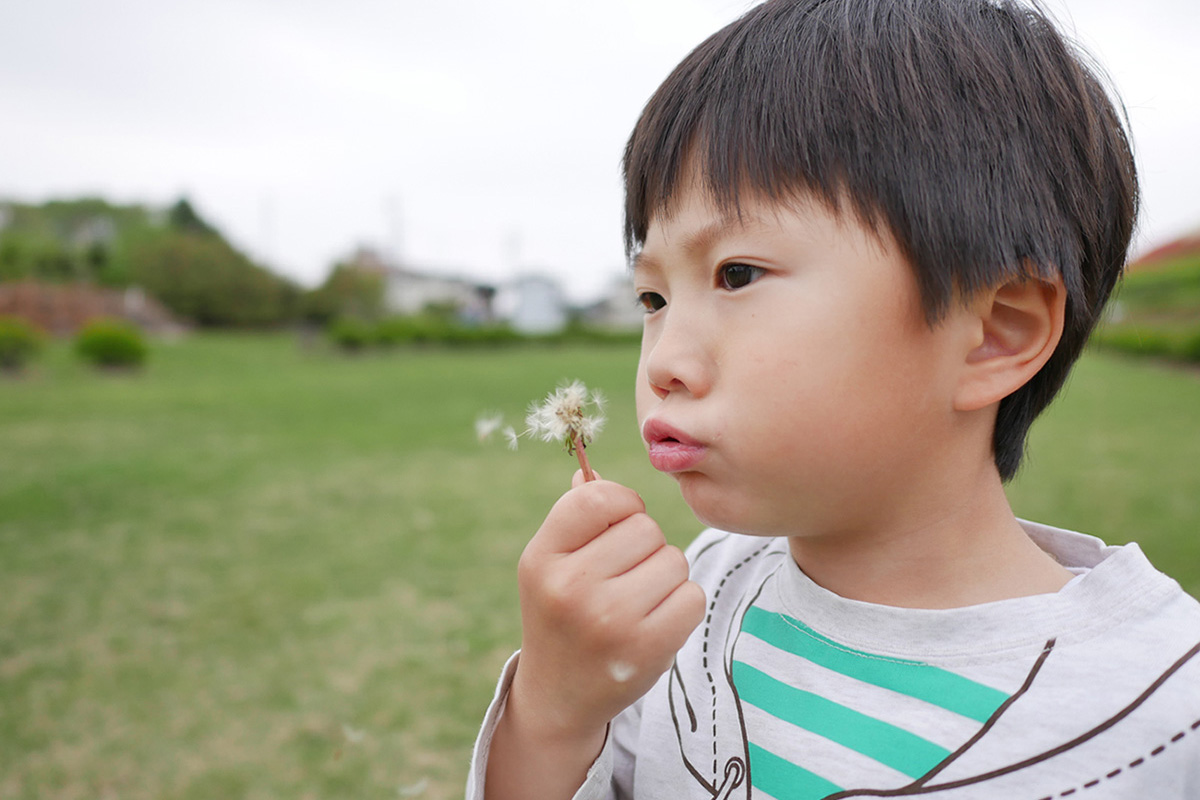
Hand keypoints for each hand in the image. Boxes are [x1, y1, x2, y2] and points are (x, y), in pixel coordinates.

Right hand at [510, 470, 706, 742]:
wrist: (559, 695)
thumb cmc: (560, 614)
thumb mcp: (549, 564)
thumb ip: (573, 516)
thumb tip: (589, 469)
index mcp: (542, 557)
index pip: (598, 497)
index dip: (620, 504)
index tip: (616, 525)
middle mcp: (571, 587)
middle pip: (645, 527)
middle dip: (644, 545)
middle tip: (623, 576)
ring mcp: (610, 620)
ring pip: (673, 559)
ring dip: (665, 575)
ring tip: (637, 599)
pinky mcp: (647, 648)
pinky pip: (691, 595)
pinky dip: (681, 604)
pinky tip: (654, 620)